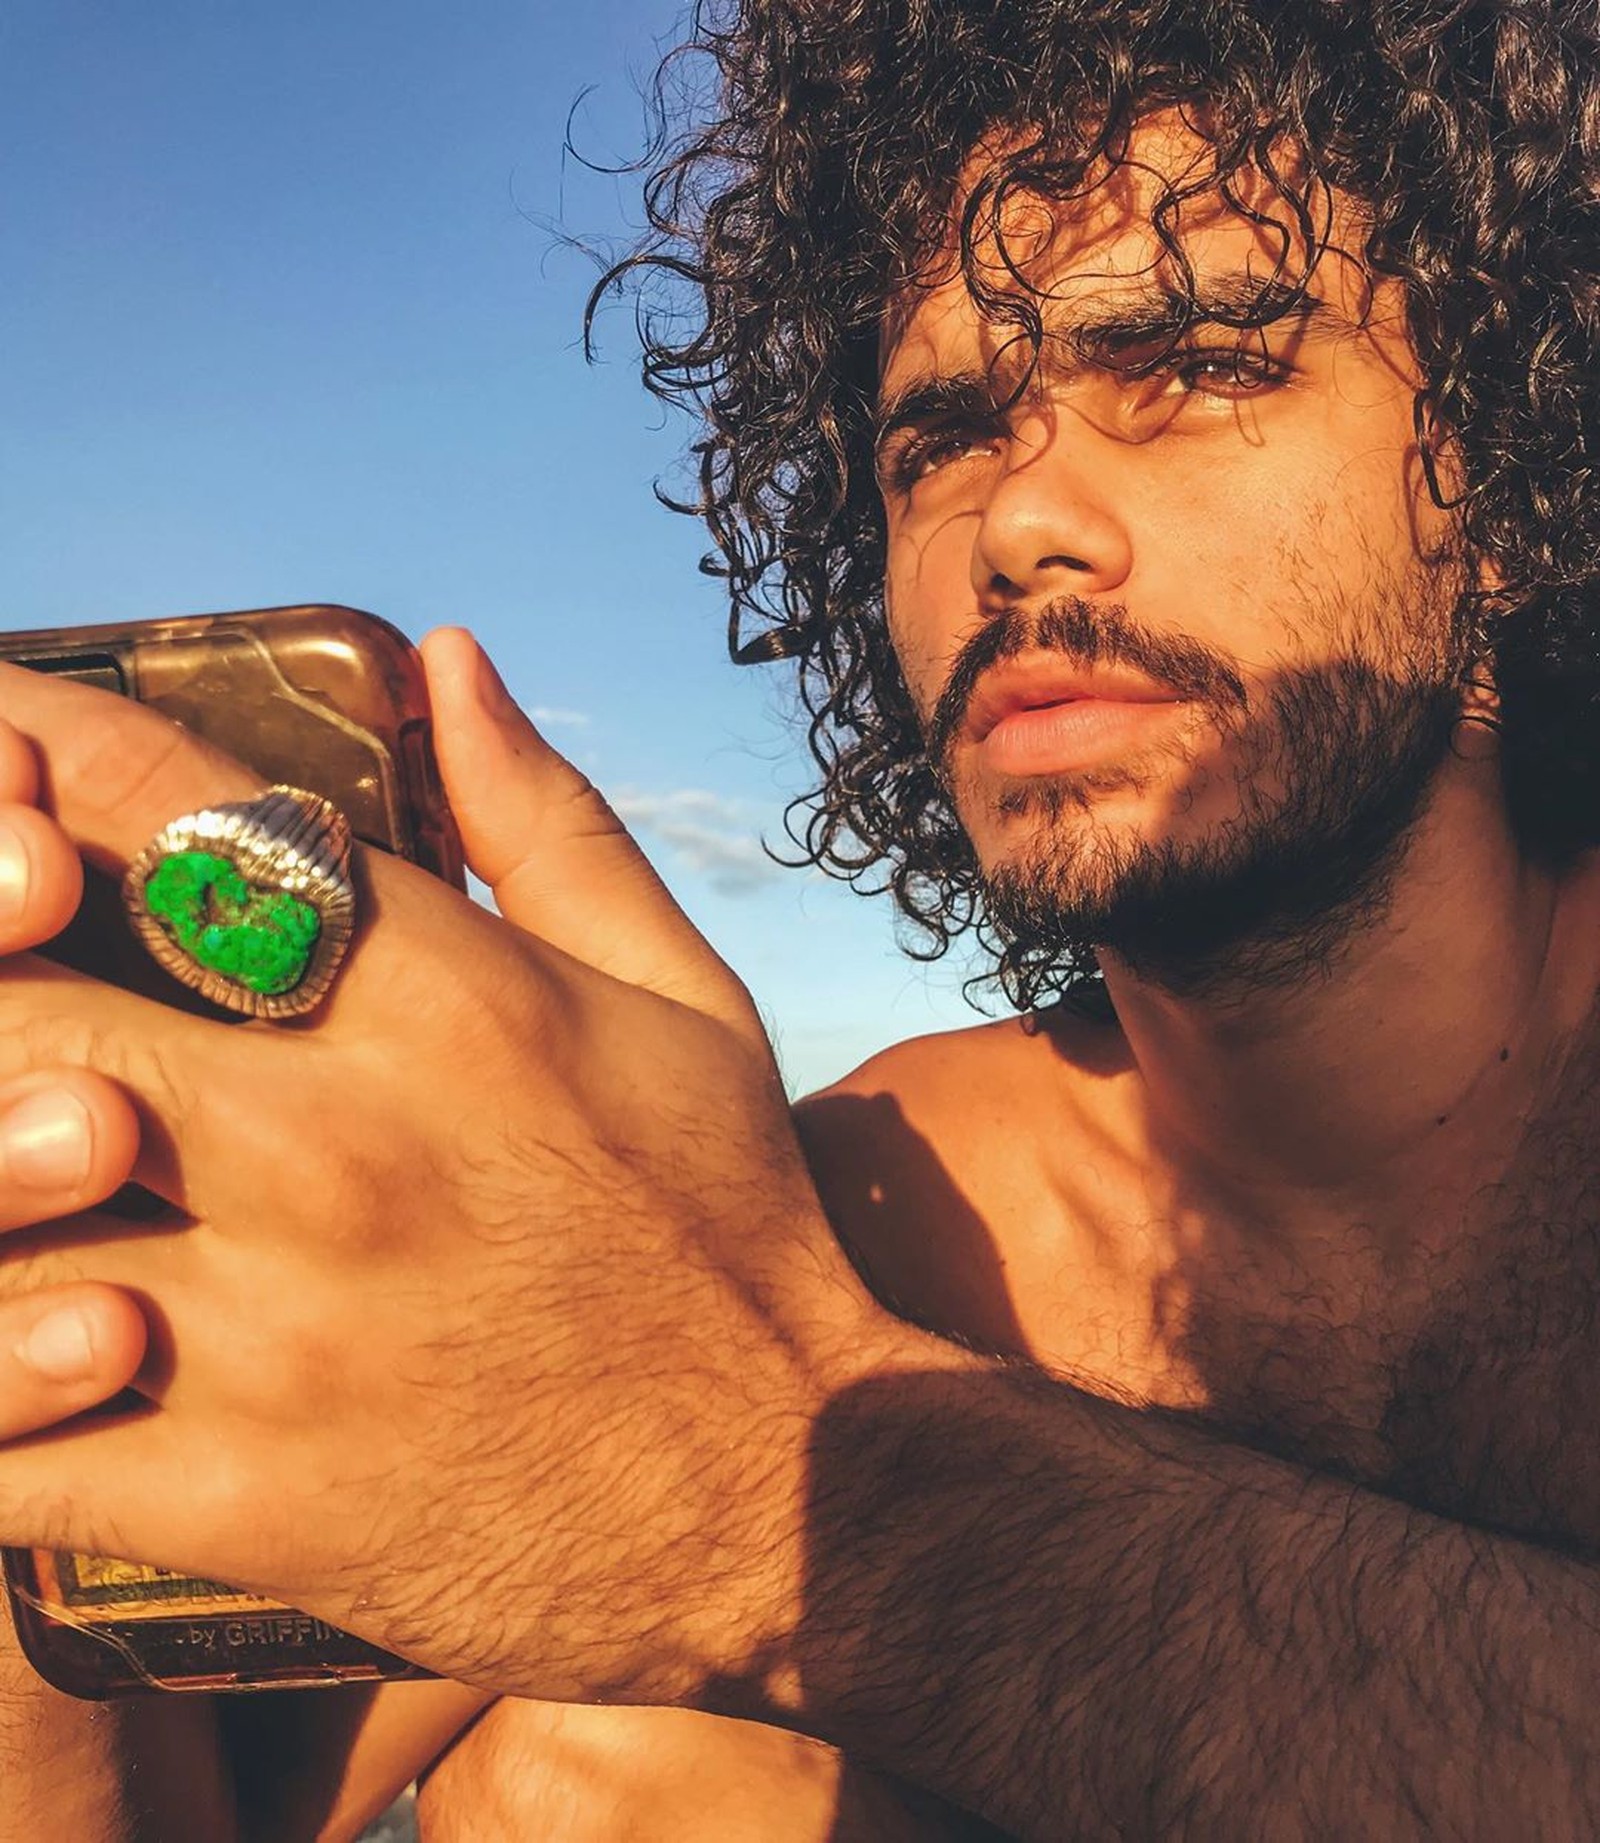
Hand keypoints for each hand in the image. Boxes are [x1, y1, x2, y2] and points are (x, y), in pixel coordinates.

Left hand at [0, 631, 896, 1704]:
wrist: (799, 1503)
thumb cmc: (733, 1231)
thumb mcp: (681, 1000)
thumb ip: (550, 824)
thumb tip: (447, 659)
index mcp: (445, 997)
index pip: (158, 813)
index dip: (30, 748)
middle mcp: (338, 1141)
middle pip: (11, 999)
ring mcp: (274, 1327)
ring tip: (6, 1143)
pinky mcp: (238, 1494)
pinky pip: (0, 1432)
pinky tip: (12, 1340)